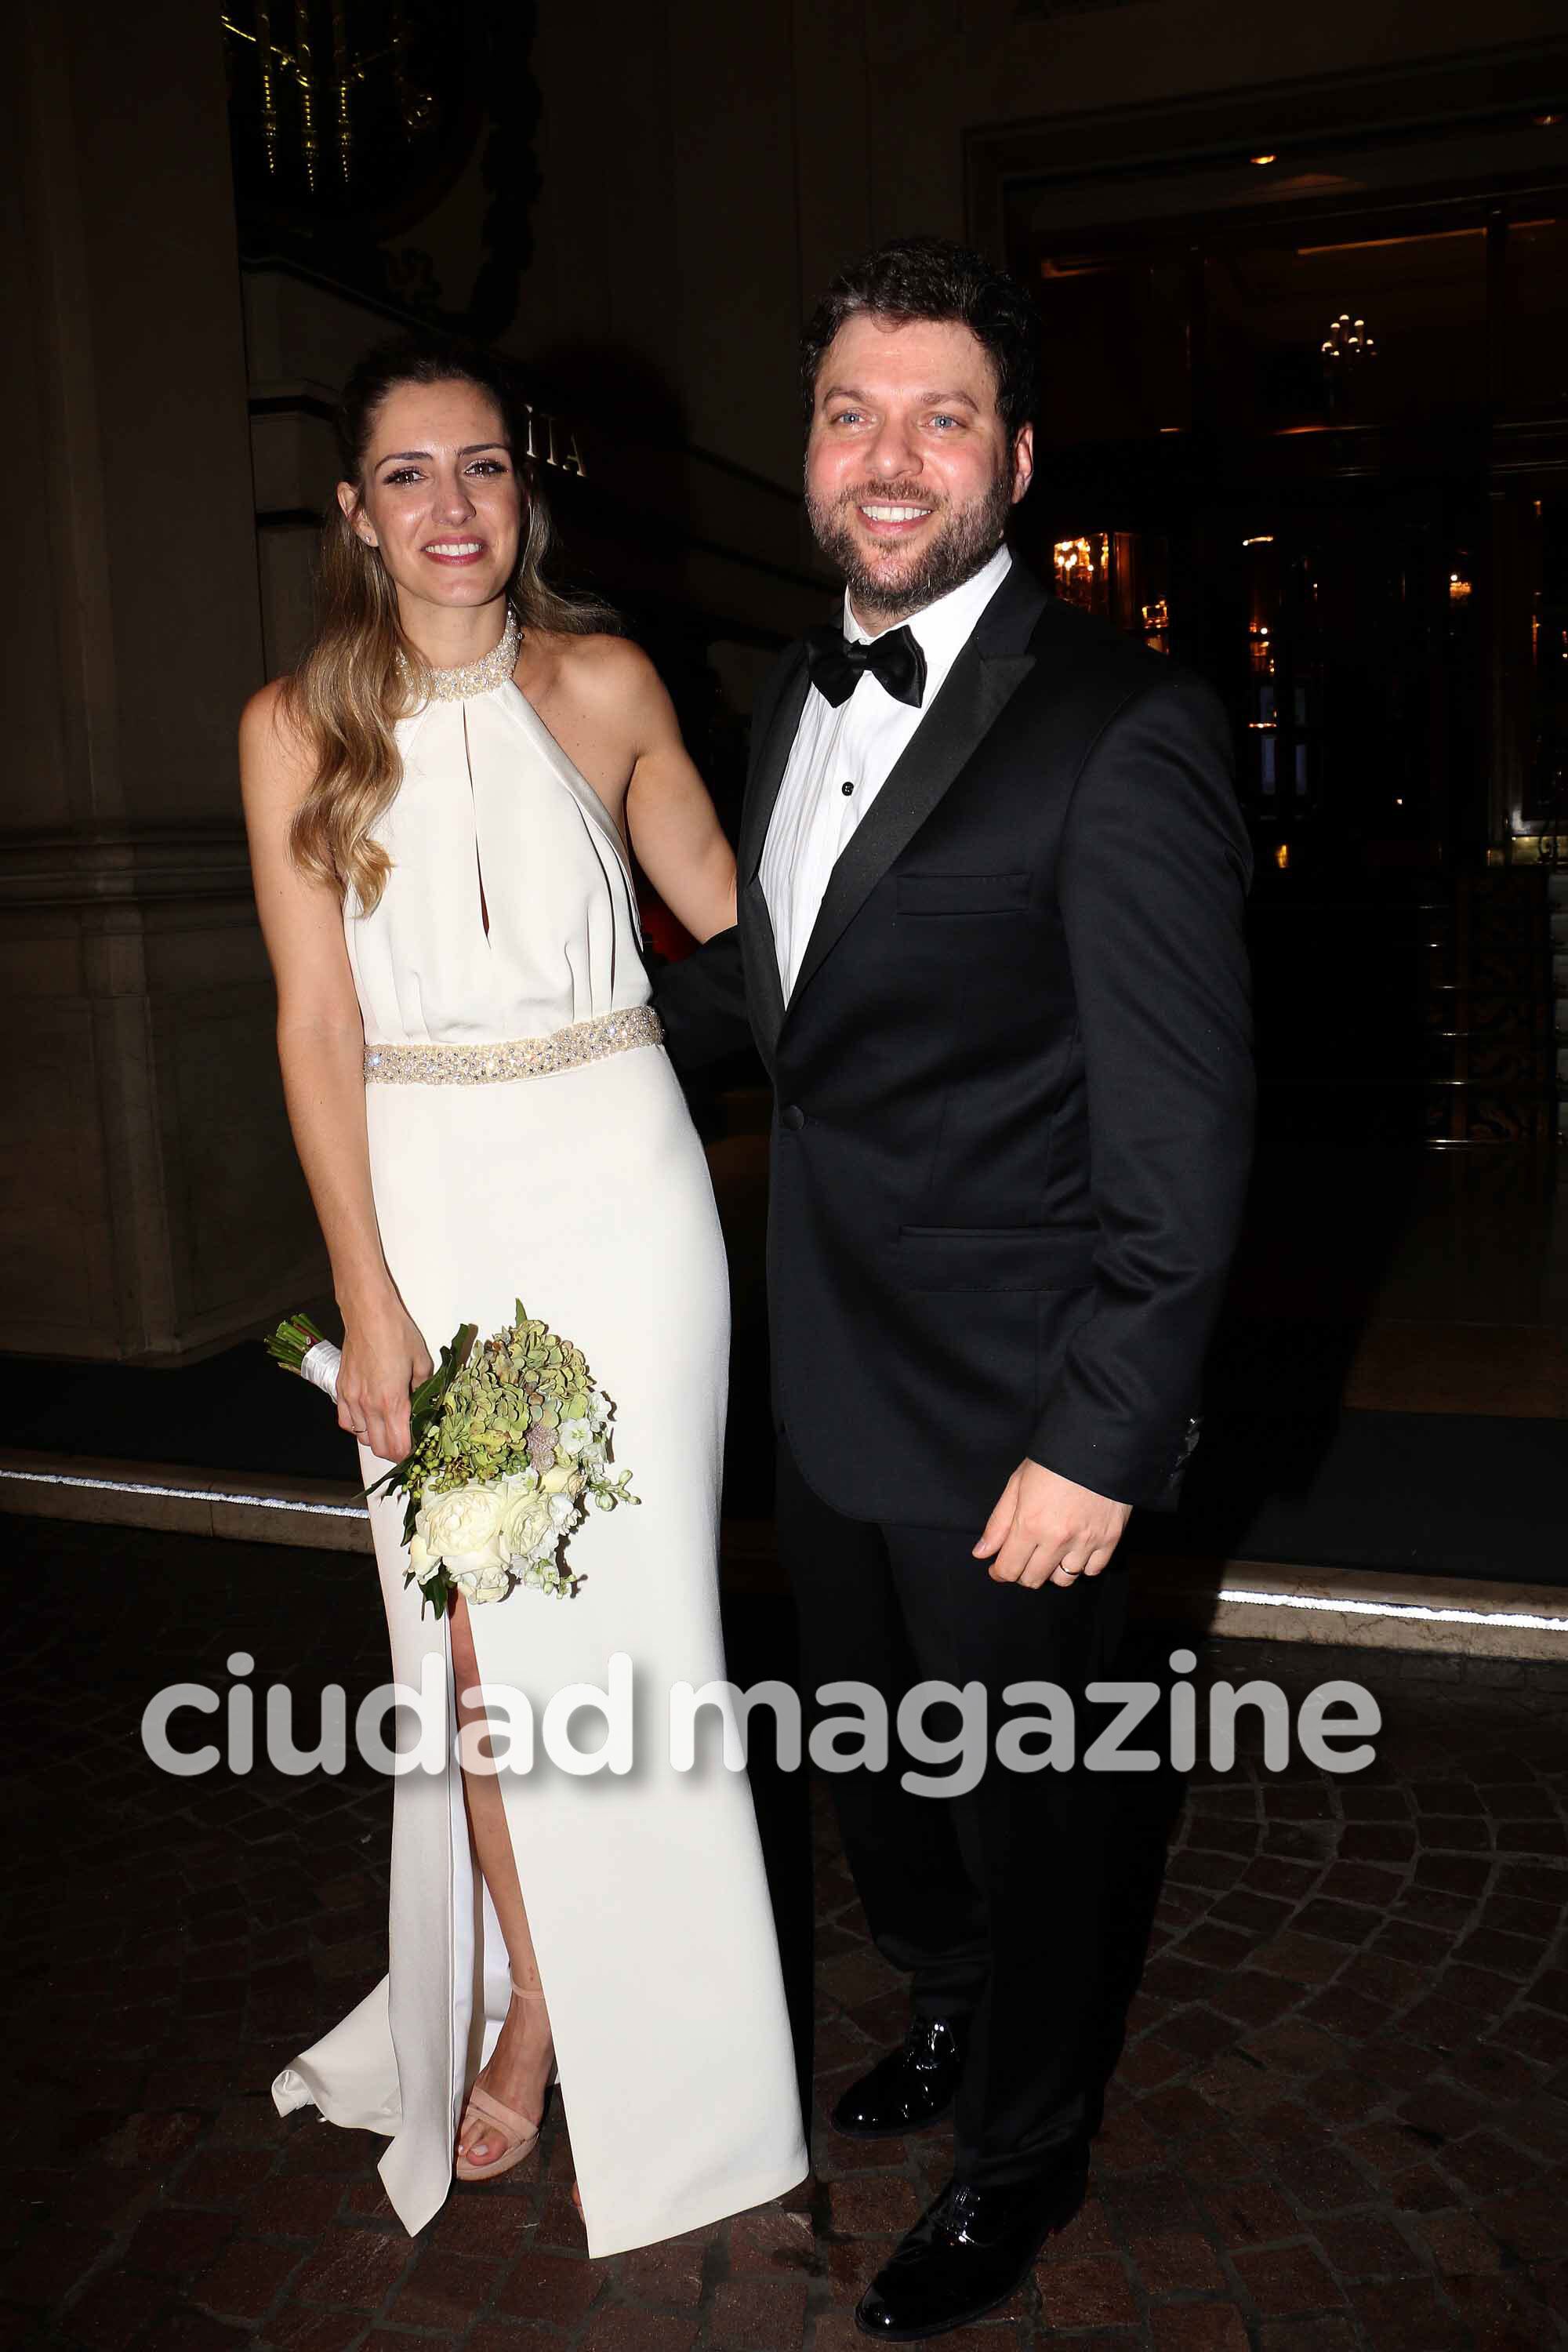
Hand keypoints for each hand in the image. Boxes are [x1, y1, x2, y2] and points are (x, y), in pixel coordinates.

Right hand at [335, 1292, 432, 1464]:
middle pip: (379, 1448)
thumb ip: (423, 1388)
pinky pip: (346, 1422)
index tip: (417, 1447)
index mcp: (392, 1401)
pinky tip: (368, 1417)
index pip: (398, 1445)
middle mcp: (369, 1405)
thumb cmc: (396, 1333)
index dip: (409, 1453)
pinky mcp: (341, 1390)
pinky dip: (357, 1427)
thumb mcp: (421, 1361)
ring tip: (388, 1429)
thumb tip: (423, 1403)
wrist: (368, 1314)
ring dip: (376, 1439)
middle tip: (405, 1442)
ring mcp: (352, 1399)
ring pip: (362, 1438)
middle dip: (394, 1451)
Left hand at [973, 1458, 1129, 1590]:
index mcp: (1030, 1524)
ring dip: (1052, 1571)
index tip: (998, 1568)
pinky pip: (1092, 1571)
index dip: (999, 1572)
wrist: (1096, 1444)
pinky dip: (1081, 1566)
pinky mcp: (1110, 1539)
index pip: (1009, 1569)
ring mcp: (1086, 1541)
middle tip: (1024, 1558)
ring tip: (1050, 1553)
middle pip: (1034, 1579)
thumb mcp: (1016, 1485)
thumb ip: (998, 1523)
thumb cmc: (1051, 1462)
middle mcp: (1057, 1539)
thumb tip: (981, 1553)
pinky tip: (1075, 1550)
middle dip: (1022, 1573)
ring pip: (1063, 1580)